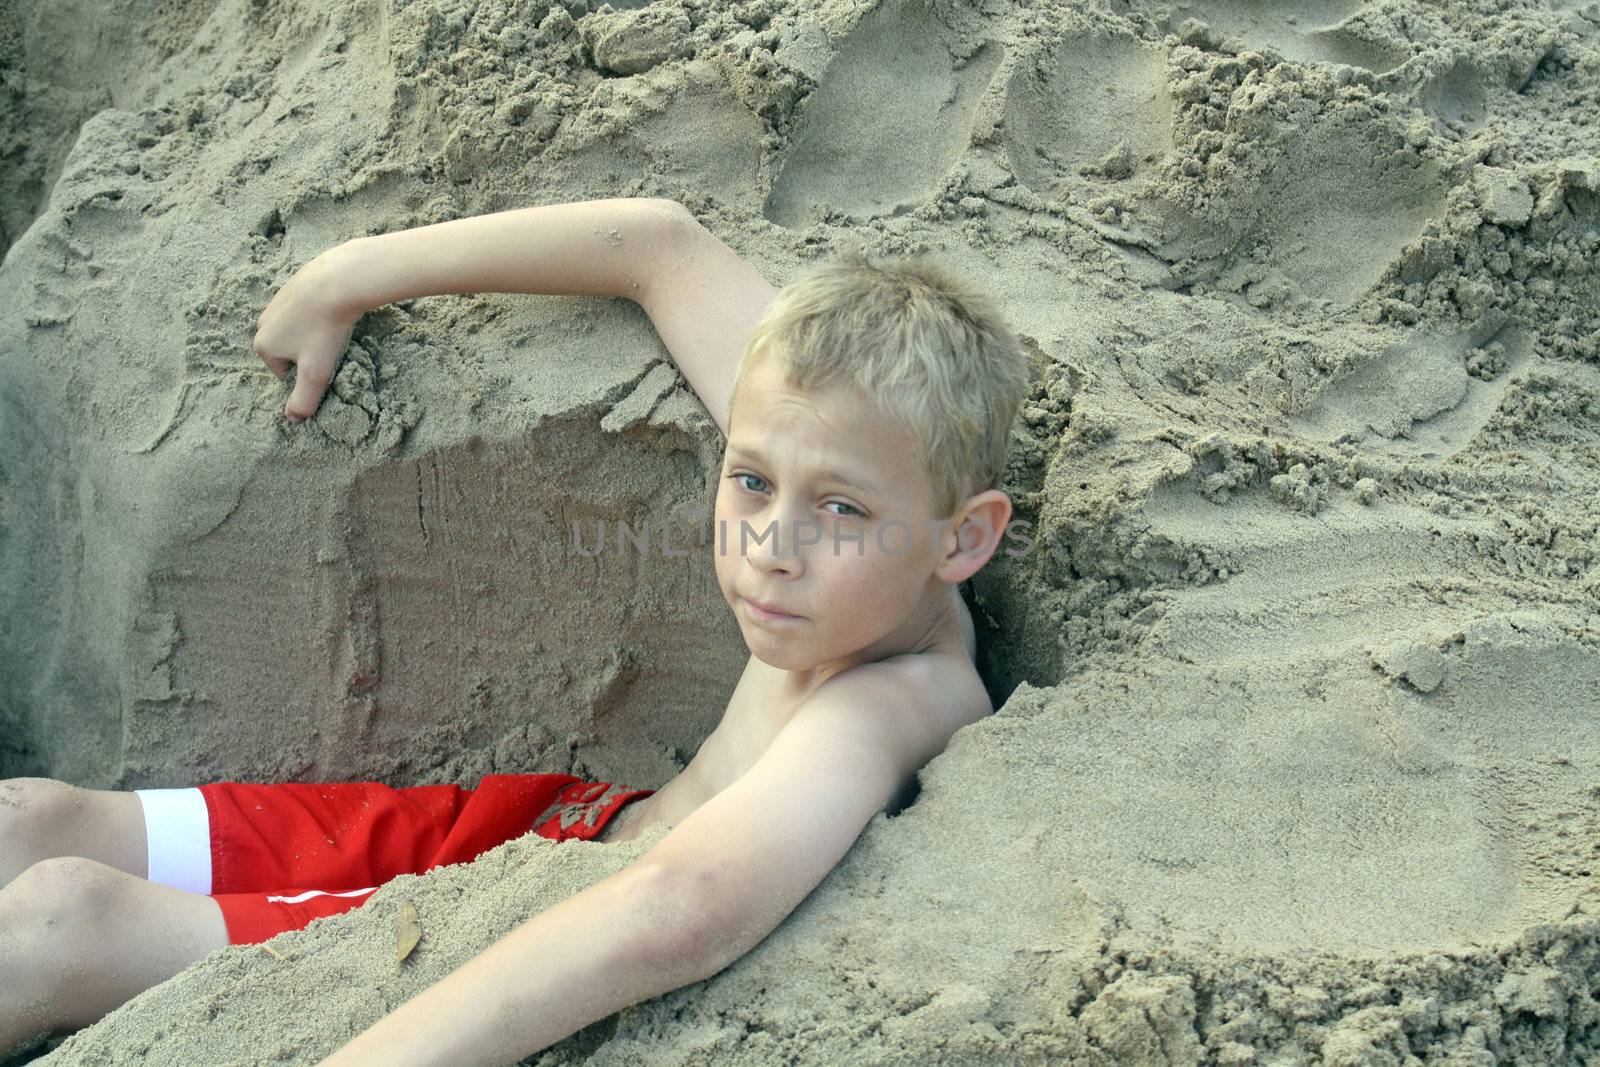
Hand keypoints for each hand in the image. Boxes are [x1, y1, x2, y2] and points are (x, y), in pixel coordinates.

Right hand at [254, 246, 364, 422]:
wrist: (337, 281)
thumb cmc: (325, 330)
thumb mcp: (315, 373)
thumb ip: (303, 400)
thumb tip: (292, 420)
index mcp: (263, 346)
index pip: (284, 374)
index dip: (307, 373)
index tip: (323, 363)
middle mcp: (262, 323)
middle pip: (289, 351)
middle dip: (308, 353)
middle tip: (329, 345)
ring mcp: (275, 302)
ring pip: (297, 330)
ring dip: (314, 333)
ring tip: (332, 328)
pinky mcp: (291, 285)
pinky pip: (305, 310)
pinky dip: (318, 313)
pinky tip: (332, 309)